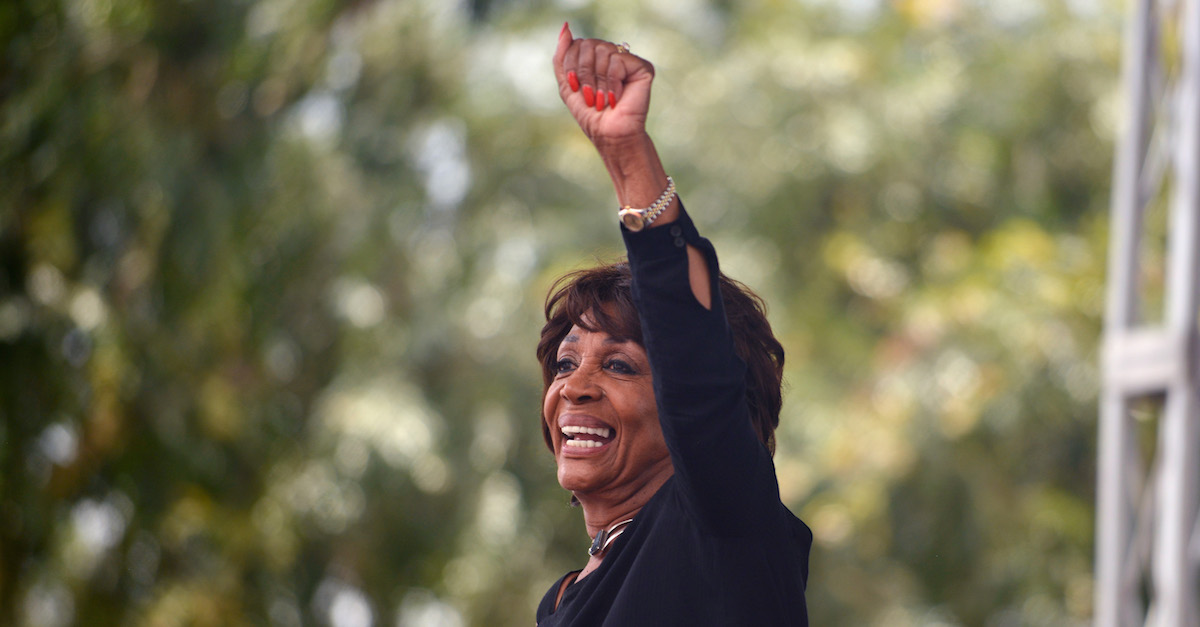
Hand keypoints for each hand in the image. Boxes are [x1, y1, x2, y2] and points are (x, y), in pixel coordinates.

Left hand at [553, 23, 654, 148]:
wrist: (609, 134)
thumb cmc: (590, 114)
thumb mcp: (568, 84)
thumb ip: (562, 56)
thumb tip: (565, 26)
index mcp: (596, 57)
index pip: (577, 44)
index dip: (572, 66)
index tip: (576, 88)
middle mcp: (613, 55)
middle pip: (589, 44)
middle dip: (583, 73)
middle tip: (590, 96)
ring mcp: (628, 60)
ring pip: (603, 50)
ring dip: (598, 81)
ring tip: (603, 99)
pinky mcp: (643, 67)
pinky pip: (618, 60)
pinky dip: (612, 81)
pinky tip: (616, 97)